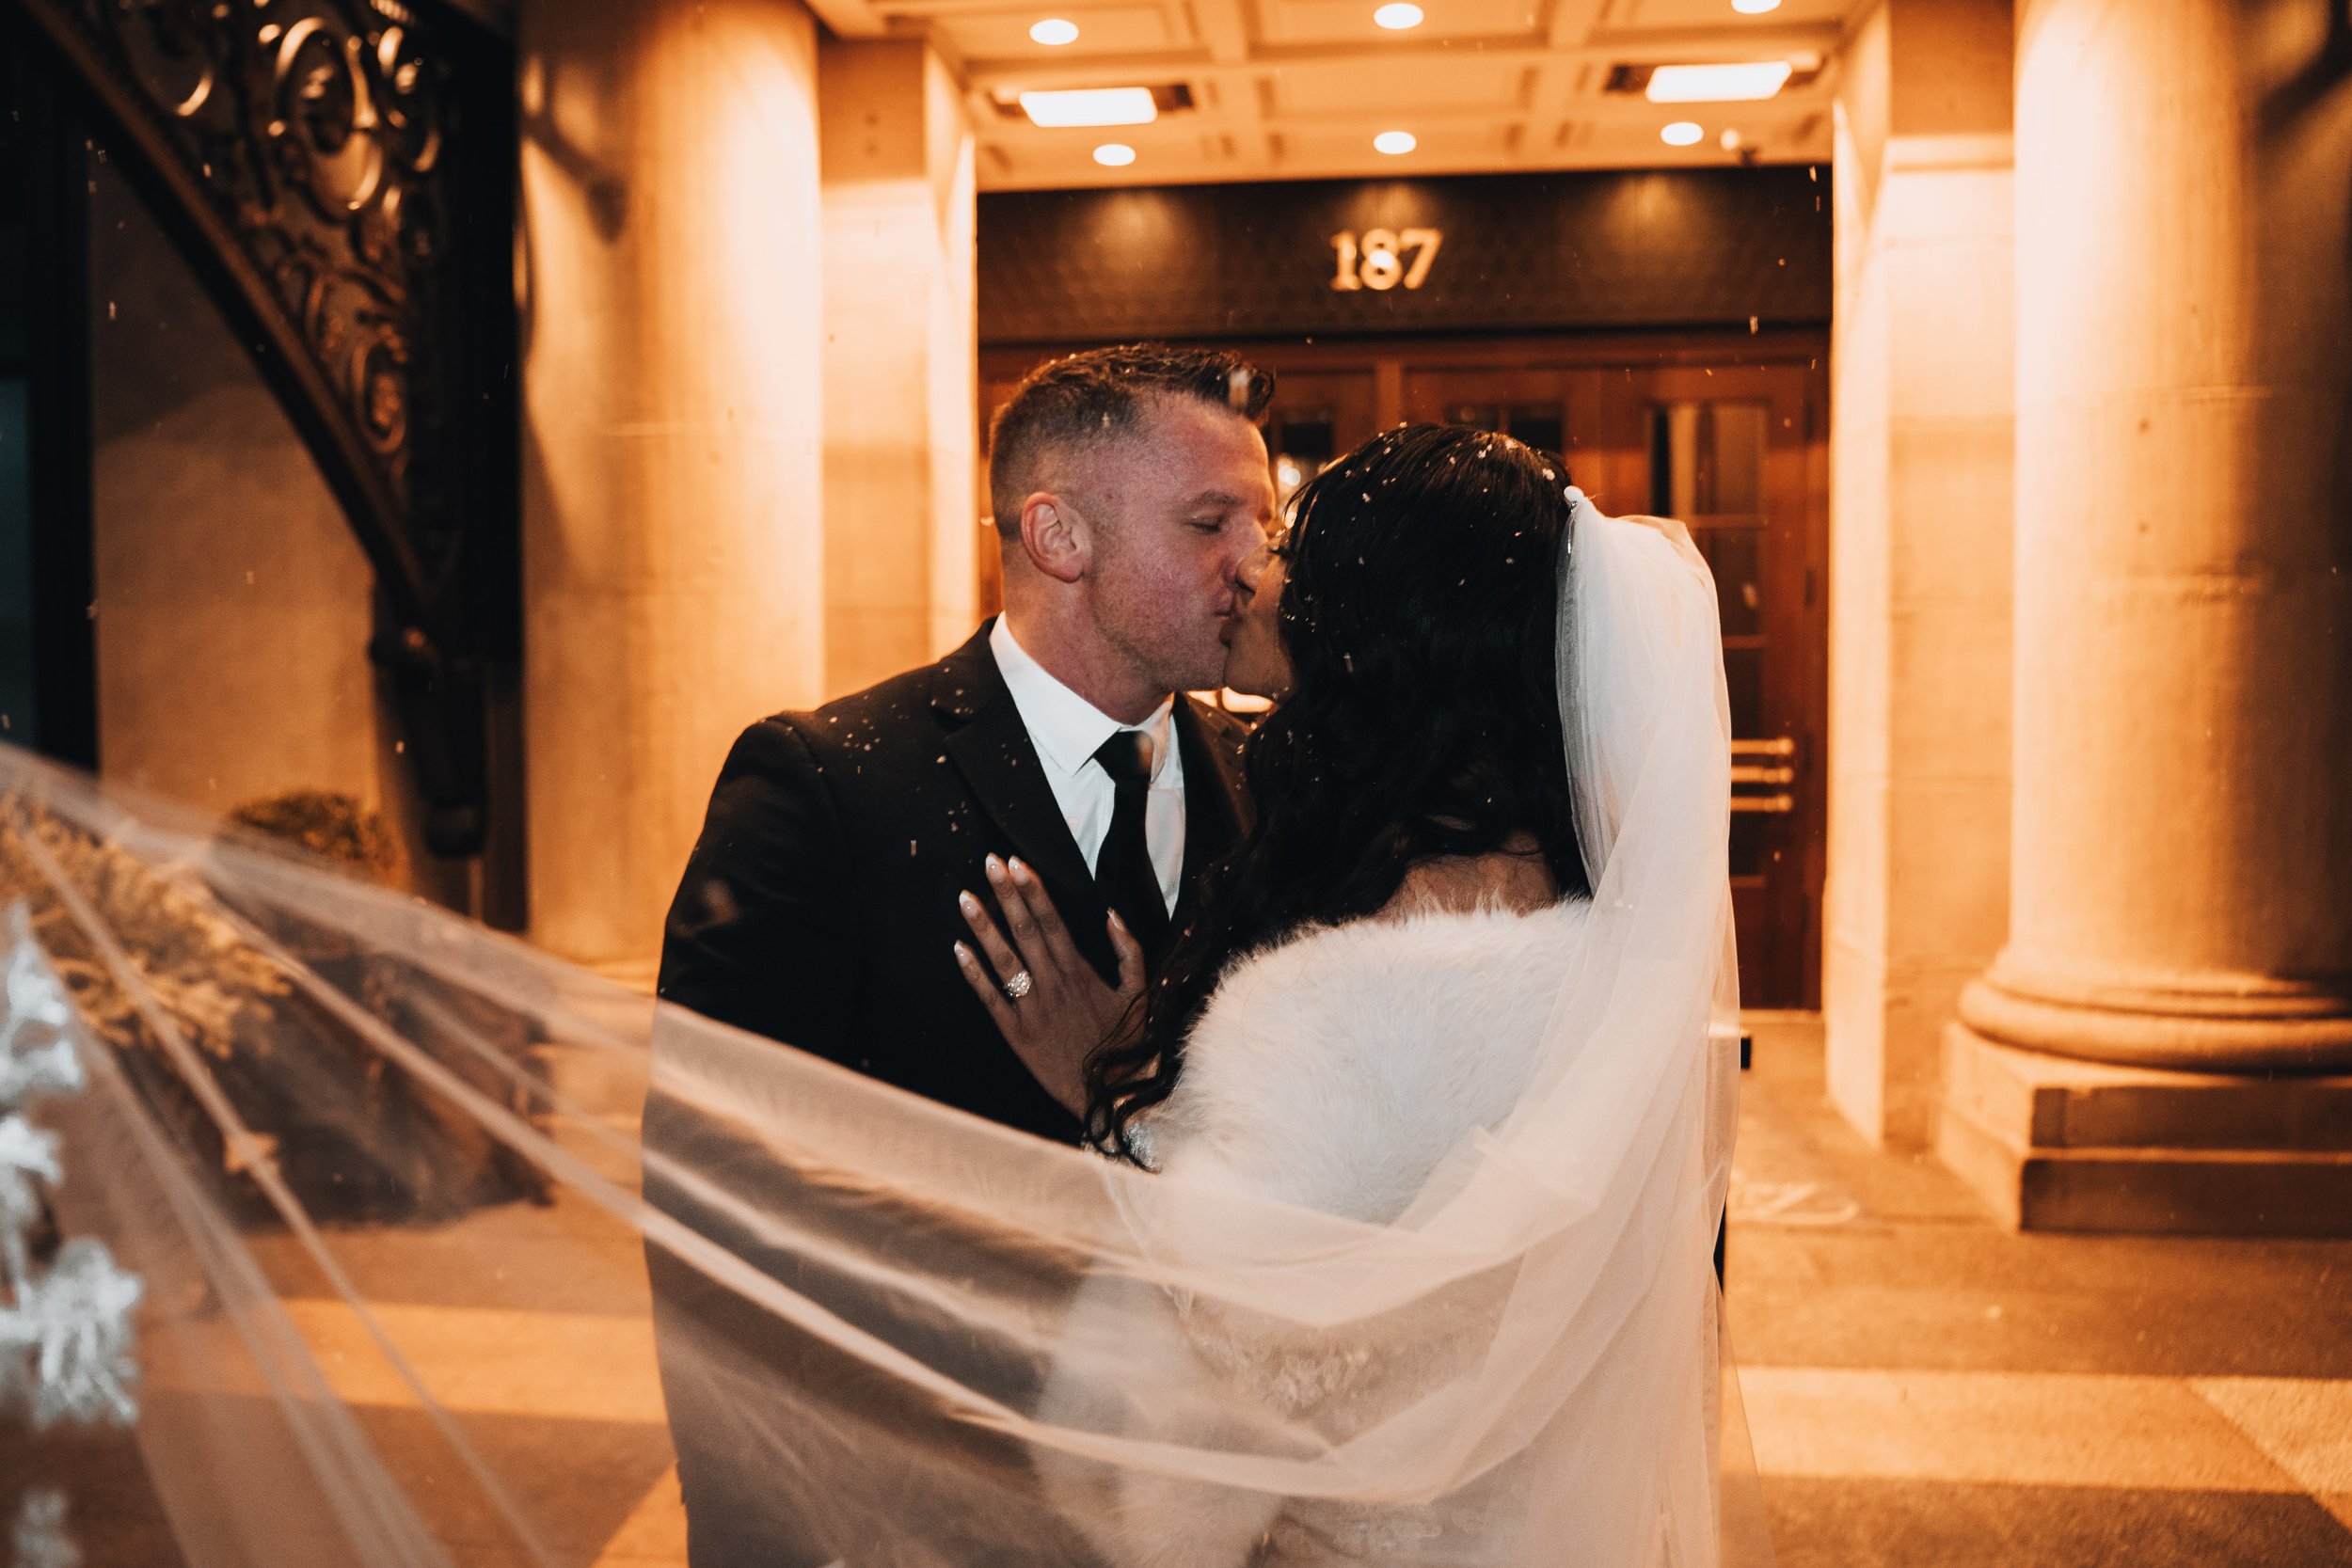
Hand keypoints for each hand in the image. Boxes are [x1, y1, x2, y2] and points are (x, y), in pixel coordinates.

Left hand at [954, 854, 1144, 1118]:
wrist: (1113, 1094)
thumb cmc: (1127, 1044)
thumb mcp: (1139, 993)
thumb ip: (1129, 951)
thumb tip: (1112, 915)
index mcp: (1080, 972)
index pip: (1051, 921)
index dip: (1032, 890)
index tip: (1017, 863)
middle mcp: (1053, 984)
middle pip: (1025, 930)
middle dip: (1007, 893)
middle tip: (989, 862)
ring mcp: (1032, 1008)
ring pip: (1003, 959)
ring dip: (983, 926)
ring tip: (965, 897)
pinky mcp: (1016, 1034)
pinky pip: (990, 998)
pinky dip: (974, 973)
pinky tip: (958, 949)